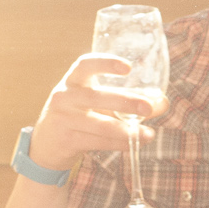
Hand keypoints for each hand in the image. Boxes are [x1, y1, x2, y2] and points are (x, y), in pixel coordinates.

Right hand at [24, 54, 166, 174]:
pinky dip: (119, 144)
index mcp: (72, 81)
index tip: (128, 67)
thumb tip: (162, 103)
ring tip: (149, 134)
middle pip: (96, 97)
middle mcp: (64, 97)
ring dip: (127, 131)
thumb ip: (124, 99)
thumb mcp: (94, 102)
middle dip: (125, 101)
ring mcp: (64, 119)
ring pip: (99, 124)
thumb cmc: (77, 115)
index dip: (105, 63)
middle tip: (149, 107)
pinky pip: (98, 142)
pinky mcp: (67, 140)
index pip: (85, 65)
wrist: (46, 144)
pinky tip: (135, 144)